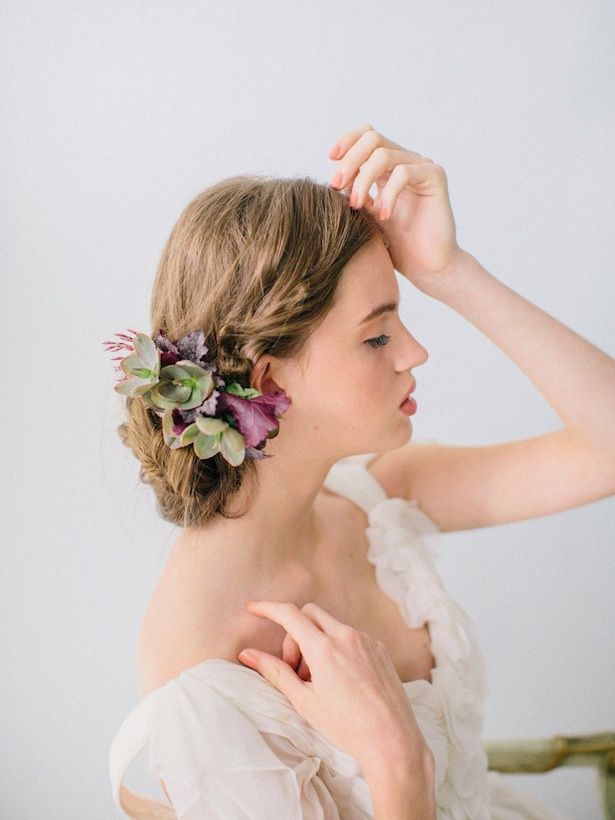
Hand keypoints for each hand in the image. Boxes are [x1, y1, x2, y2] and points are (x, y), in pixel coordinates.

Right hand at [237, 600, 430, 769]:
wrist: (392, 739)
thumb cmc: (346, 726)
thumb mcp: (304, 701)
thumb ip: (275, 672)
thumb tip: (247, 654)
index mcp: (324, 648)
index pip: (289, 614)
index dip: (268, 608)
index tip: (253, 608)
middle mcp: (346, 636)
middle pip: (309, 613)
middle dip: (294, 633)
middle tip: (295, 668)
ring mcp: (365, 640)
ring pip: (330, 624)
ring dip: (316, 641)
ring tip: (318, 679)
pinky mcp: (378, 647)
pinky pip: (350, 635)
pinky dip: (336, 647)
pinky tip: (339, 679)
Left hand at [328, 123, 464, 294]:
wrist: (426, 267)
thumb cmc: (396, 246)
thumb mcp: (366, 216)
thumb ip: (354, 194)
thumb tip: (335, 179)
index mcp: (387, 168)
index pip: (366, 136)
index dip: (347, 141)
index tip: (330, 160)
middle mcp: (405, 161)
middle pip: (372, 138)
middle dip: (349, 160)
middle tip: (337, 186)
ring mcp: (421, 166)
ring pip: (384, 154)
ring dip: (363, 179)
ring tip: (357, 206)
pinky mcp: (435, 176)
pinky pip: (404, 172)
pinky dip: (388, 194)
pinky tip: (384, 215)